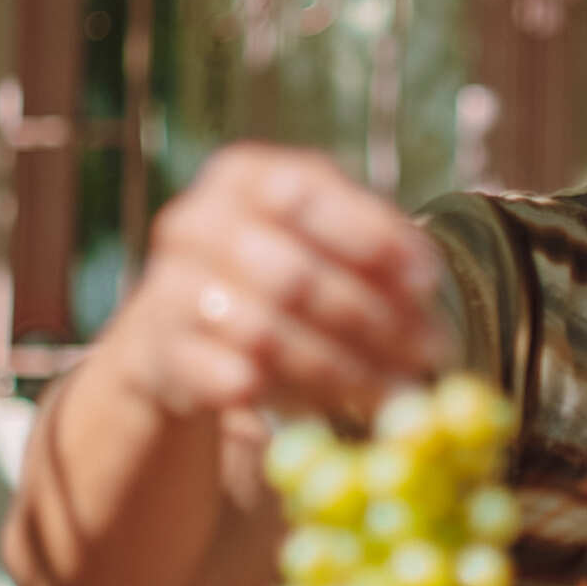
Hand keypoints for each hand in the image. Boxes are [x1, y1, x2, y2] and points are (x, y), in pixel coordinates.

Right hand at [103, 143, 454, 422]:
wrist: (182, 325)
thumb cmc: (279, 267)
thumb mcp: (327, 240)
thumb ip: (377, 252)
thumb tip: (425, 288)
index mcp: (243, 175)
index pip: (304, 194)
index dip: (370, 235)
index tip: (427, 279)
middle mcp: (195, 222)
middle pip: (292, 275)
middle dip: (372, 321)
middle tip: (428, 355)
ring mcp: (166, 289)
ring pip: (265, 334)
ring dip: (342, 370)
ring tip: (395, 392)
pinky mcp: (158, 355)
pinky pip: (230, 381)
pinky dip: (287, 399)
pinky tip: (331, 409)